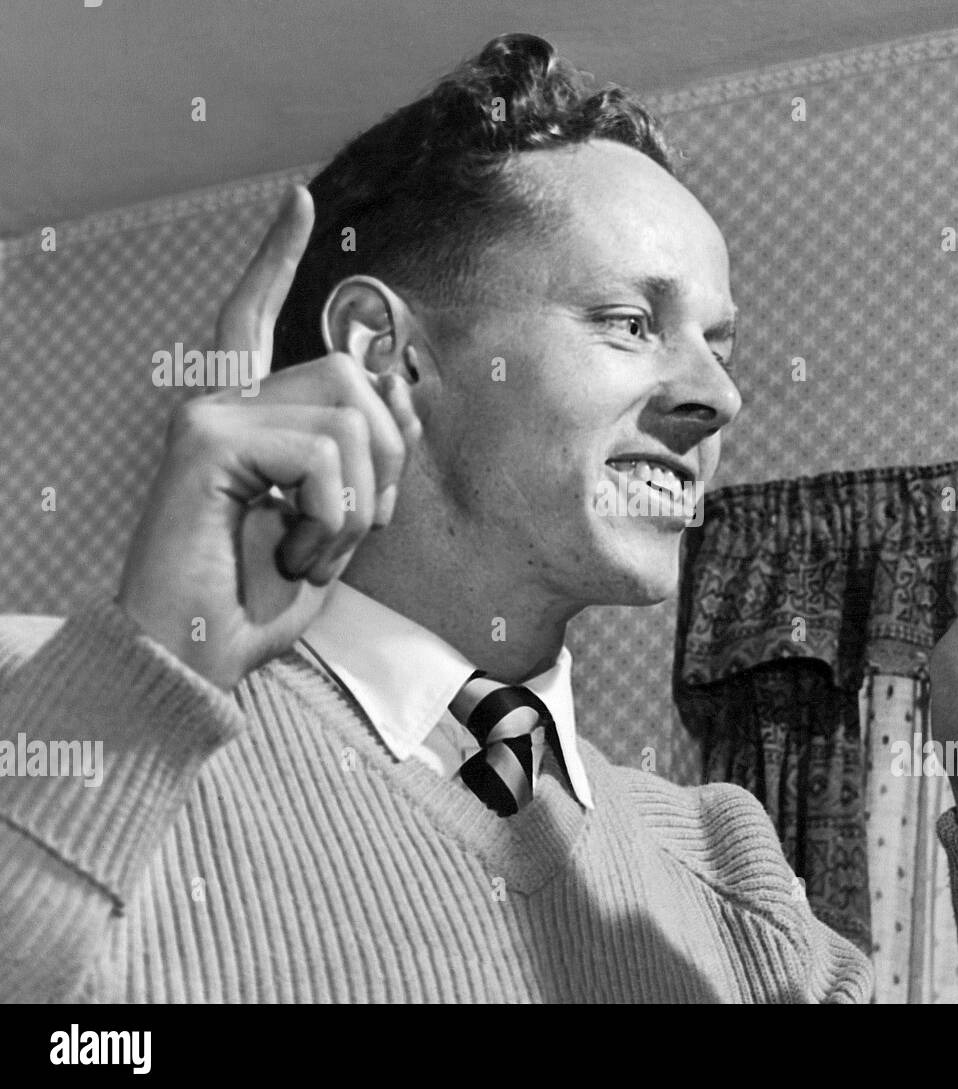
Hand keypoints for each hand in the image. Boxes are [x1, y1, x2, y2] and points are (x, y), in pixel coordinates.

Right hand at [115, 186, 421, 690]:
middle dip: (388, 460)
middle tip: (355, 527)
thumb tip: (395, 389)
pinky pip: (322, 455)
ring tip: (311, 547)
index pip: (257, 319)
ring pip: (349, 415)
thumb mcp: (333, 523)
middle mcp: (222, 401)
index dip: (274, 258)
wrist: (199, 659)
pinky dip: (331, 518)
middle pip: (353, 377)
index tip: (294, 198)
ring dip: (356, 503)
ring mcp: (208, 413)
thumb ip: (357, 457)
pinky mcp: (204, 436)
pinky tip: (290, 551)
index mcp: (247, 418)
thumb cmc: (260, 599)